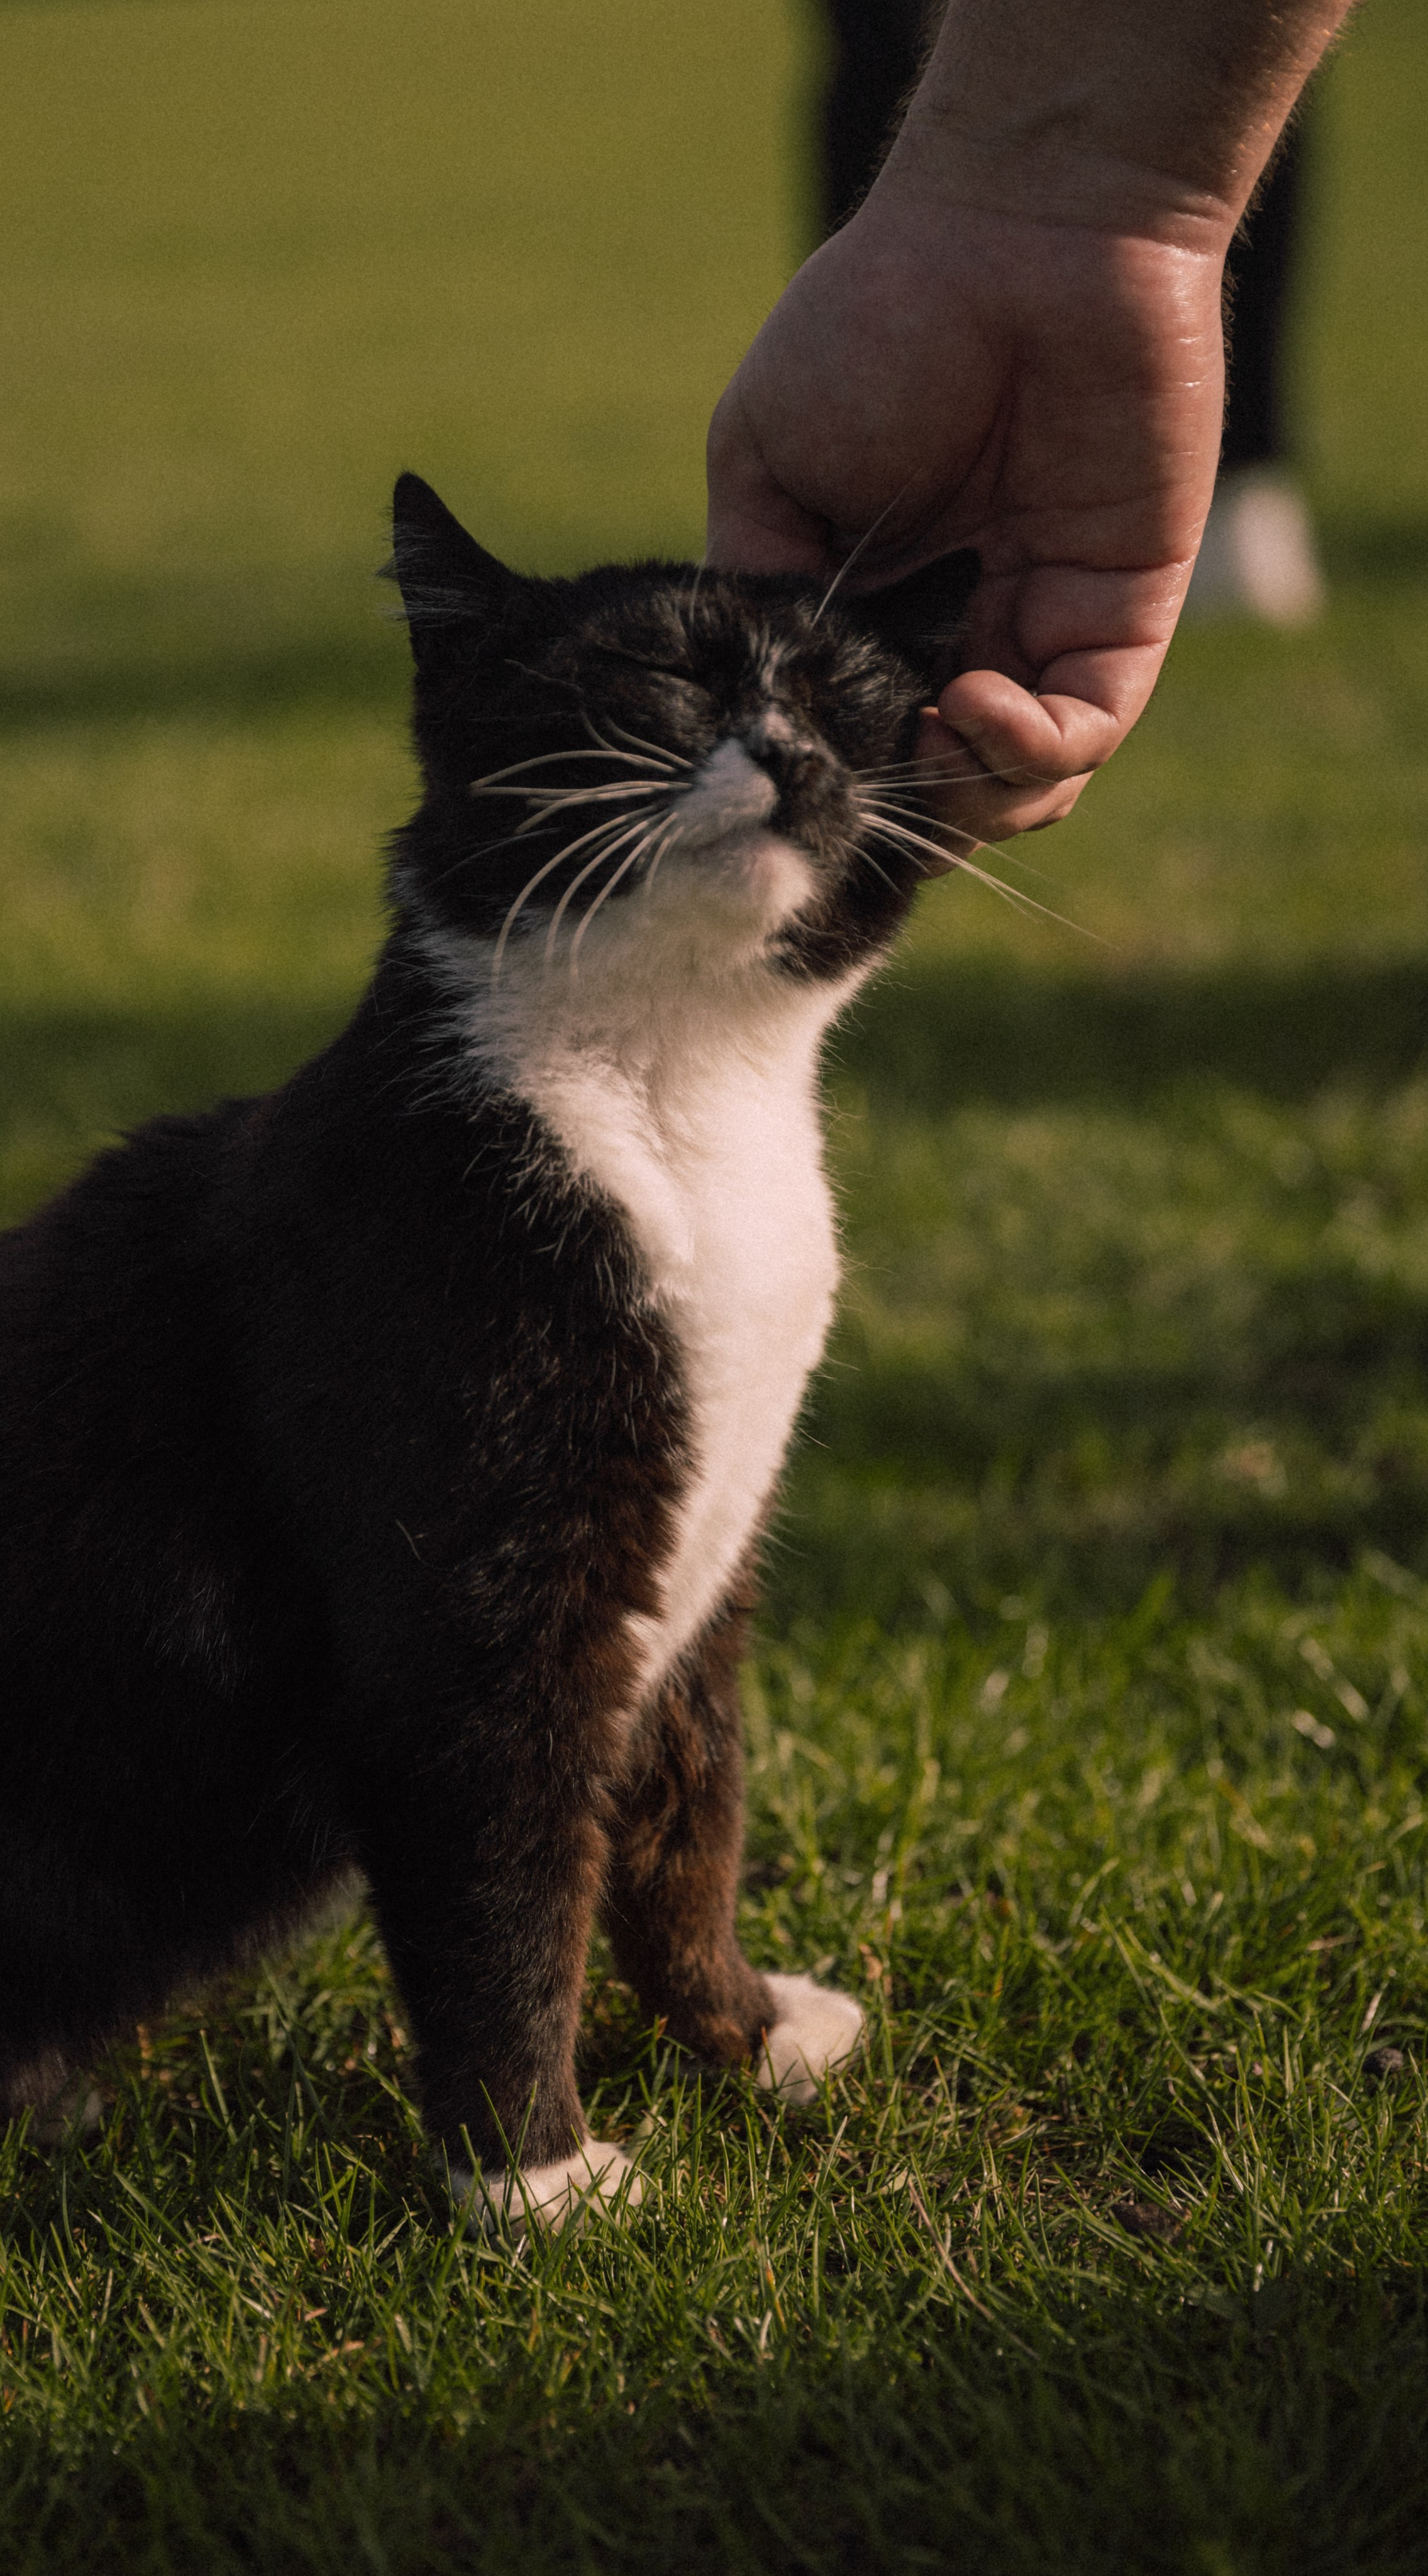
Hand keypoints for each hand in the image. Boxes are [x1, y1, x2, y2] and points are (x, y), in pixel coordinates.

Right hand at [707, 190, 1226, 843]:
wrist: (1024, 231)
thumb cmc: (880, 320)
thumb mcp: (762, 459)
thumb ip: (755, 583)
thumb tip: (761, 707)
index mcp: (871, 603)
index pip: (852, 739)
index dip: (827, 783)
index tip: (788, 781)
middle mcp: (957, 630)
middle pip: (934, 788)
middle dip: (896, 810)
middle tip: (862, 776)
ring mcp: (1043, 629)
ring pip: (1014, 789)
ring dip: (963, 799)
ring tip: (923, 735)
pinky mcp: (1122, 619)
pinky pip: (1083, 734)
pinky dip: (1026, 752)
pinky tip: (968, 701)